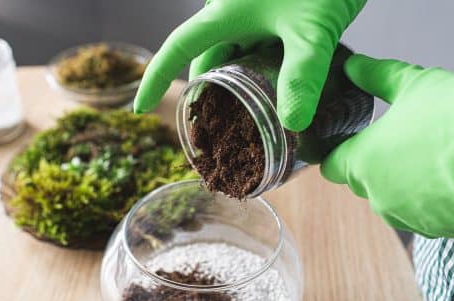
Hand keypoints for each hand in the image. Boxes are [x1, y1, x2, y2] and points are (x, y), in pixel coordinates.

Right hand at [134, 0, 366, 130]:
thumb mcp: (312, 30)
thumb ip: (302, 75)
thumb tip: (292, 124)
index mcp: (224, 13)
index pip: (177, 48)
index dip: (155, 79)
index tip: (140, 108)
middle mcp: (231, 15)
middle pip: (205, 60)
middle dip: (207, 95)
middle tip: (213, 133)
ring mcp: (252, 17)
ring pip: (230, 58)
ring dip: (235, 88)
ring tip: (243, 122)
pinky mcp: (271, 18)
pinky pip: (252, 51)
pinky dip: (256, 75)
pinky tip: (270, 95)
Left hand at [322, 55, 453, 237]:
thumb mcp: (415, 86)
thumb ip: (377, 77)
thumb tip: (354, 67)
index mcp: (361, 163)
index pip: (330, 166)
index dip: (337, 153)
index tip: (349, 141)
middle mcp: (376, 197)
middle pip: (360, 182)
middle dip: (372, 163)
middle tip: (396, 139)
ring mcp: (406, 217)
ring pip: (390, 199)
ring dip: (400, 182)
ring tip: (428, 155)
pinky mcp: (435, 230)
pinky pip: (420, 213)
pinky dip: (426, 198)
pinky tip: (446, 175)